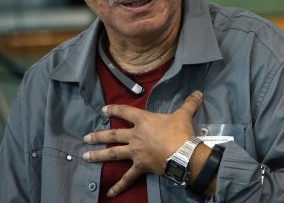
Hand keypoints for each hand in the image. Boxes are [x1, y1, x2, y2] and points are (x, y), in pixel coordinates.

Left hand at [82, 90, 202, 196]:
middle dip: (98, 136)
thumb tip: (198, 92)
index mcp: (143, 120)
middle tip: (86, 138)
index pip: (125, 112)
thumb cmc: (180, 132)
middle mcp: (135, 136)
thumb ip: (189, 103)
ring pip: (113, 153)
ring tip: (85, 157)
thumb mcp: (184, 114)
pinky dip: (119, 185)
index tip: (103, 110)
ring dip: (99, 155)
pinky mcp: (140, 167)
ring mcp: (135, 152)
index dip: (113, 110)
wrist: (183, 153)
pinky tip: (109, 192)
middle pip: (113, 135)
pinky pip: (127, 178)